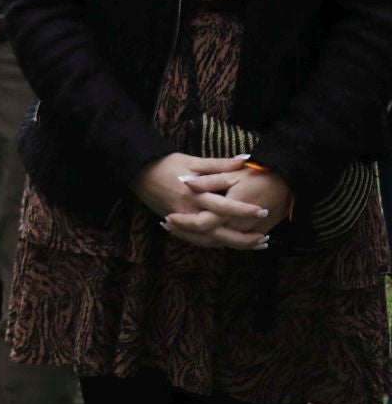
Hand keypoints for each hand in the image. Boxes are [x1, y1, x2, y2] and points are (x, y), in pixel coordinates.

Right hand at [131, 152, 270, 249]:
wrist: (138, 172)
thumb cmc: (166, 164)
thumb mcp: (192, 160)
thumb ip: (220, 164)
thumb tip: (245, 159)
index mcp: (194, 194)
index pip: (223, 207)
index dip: (243, 210)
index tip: (263, 210)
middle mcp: (189, 211)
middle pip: (219, 233)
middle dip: (243, 239)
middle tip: (264, 238)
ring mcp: (182, 221)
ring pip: (210, 241)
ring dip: (233, 245)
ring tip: (254, 244)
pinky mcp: (177, 225)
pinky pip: (198, 240)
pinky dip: (215, 243)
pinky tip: (229, 243)